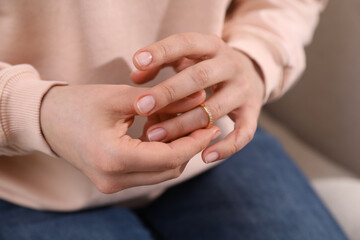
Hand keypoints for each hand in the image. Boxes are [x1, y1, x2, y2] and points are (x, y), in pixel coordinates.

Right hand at [40, 84, 218, 193]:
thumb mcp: (119, 97)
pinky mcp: (112, 182)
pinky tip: (163, 132)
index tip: (213, 127)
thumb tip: (199, 100)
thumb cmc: (78, 103)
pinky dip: (162, 154)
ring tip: (181, 124)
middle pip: (169, 170)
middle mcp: (113, 179)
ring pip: (161, 173)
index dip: (195, 142)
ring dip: (177, 151)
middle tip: (203, 124)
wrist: (47, 121)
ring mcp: (111, 184)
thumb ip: (161, 100)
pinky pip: (148, 172)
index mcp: (113, 158)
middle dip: (190, 147)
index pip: (170, 157)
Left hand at [131, 32, 264, 162]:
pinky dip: (226, 147)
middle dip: (168, 93)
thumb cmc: (206, 66)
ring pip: (214, 109)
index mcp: (212, 46)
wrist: (250, 73)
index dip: (162, 51)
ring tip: (154, 136)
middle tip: (141, 107)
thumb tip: (135, 77)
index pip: (186, 43)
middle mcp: (231, 65)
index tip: (137, 61)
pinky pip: (243, 133)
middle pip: (199, 78)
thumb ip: (160, 63)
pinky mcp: (252, 112)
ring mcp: (243, 90)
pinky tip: (204, 157)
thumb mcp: (187, 57)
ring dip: (183, 124)